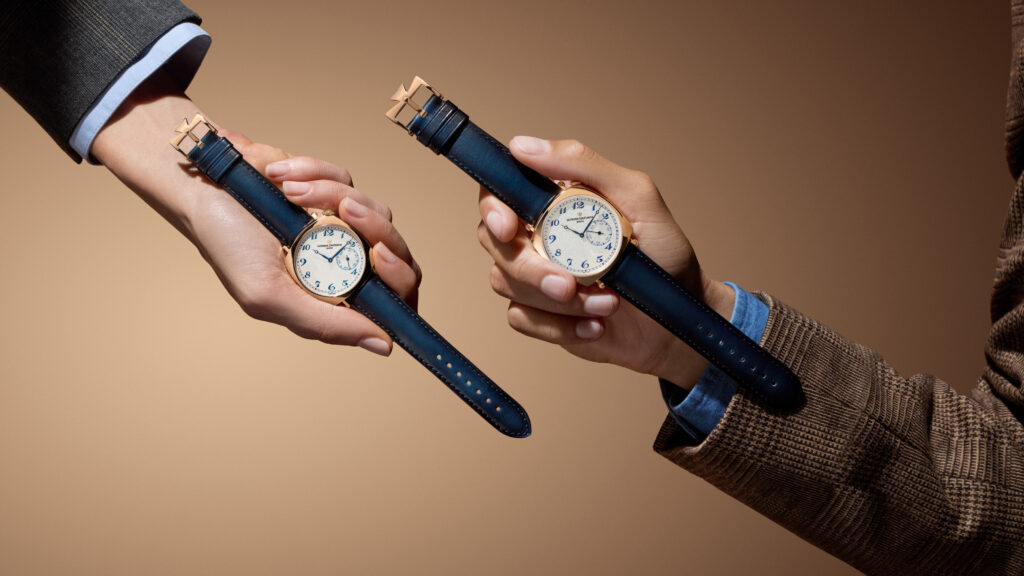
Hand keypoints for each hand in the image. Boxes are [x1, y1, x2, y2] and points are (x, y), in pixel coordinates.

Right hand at [90, 72, 419, 355]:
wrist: (204, 185)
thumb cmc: (228, 246)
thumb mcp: (269, 296)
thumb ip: (325, 322)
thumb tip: (382, 343)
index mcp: (334, 296)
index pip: (393, 300)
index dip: (399, 281)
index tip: (377, 257)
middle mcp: (344, 264)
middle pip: (396, 254)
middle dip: (377, 229)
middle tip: (347, 213)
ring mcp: (342, 225)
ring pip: (375, 211)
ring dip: (330, 195)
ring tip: (289, 192)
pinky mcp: (332, 189)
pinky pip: (346, 179)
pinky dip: (315, 175)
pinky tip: (281, 178)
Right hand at [477, 136, 734, 388]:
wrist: (680, 321)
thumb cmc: (665, 255)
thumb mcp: (637, 198)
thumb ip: (585, 165)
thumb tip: (524, 146)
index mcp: (554, 202)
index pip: (500, 192)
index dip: (493, 208)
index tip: (509, 227)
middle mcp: (537, 235)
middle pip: (492, 242)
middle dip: (529, 268)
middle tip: (568, 284)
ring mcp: (536, 277)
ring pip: (504, 282)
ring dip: (557, 301)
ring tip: (606, 302)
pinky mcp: (541, 315)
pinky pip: (521, 318)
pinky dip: (560, 326)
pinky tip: (595, 324)